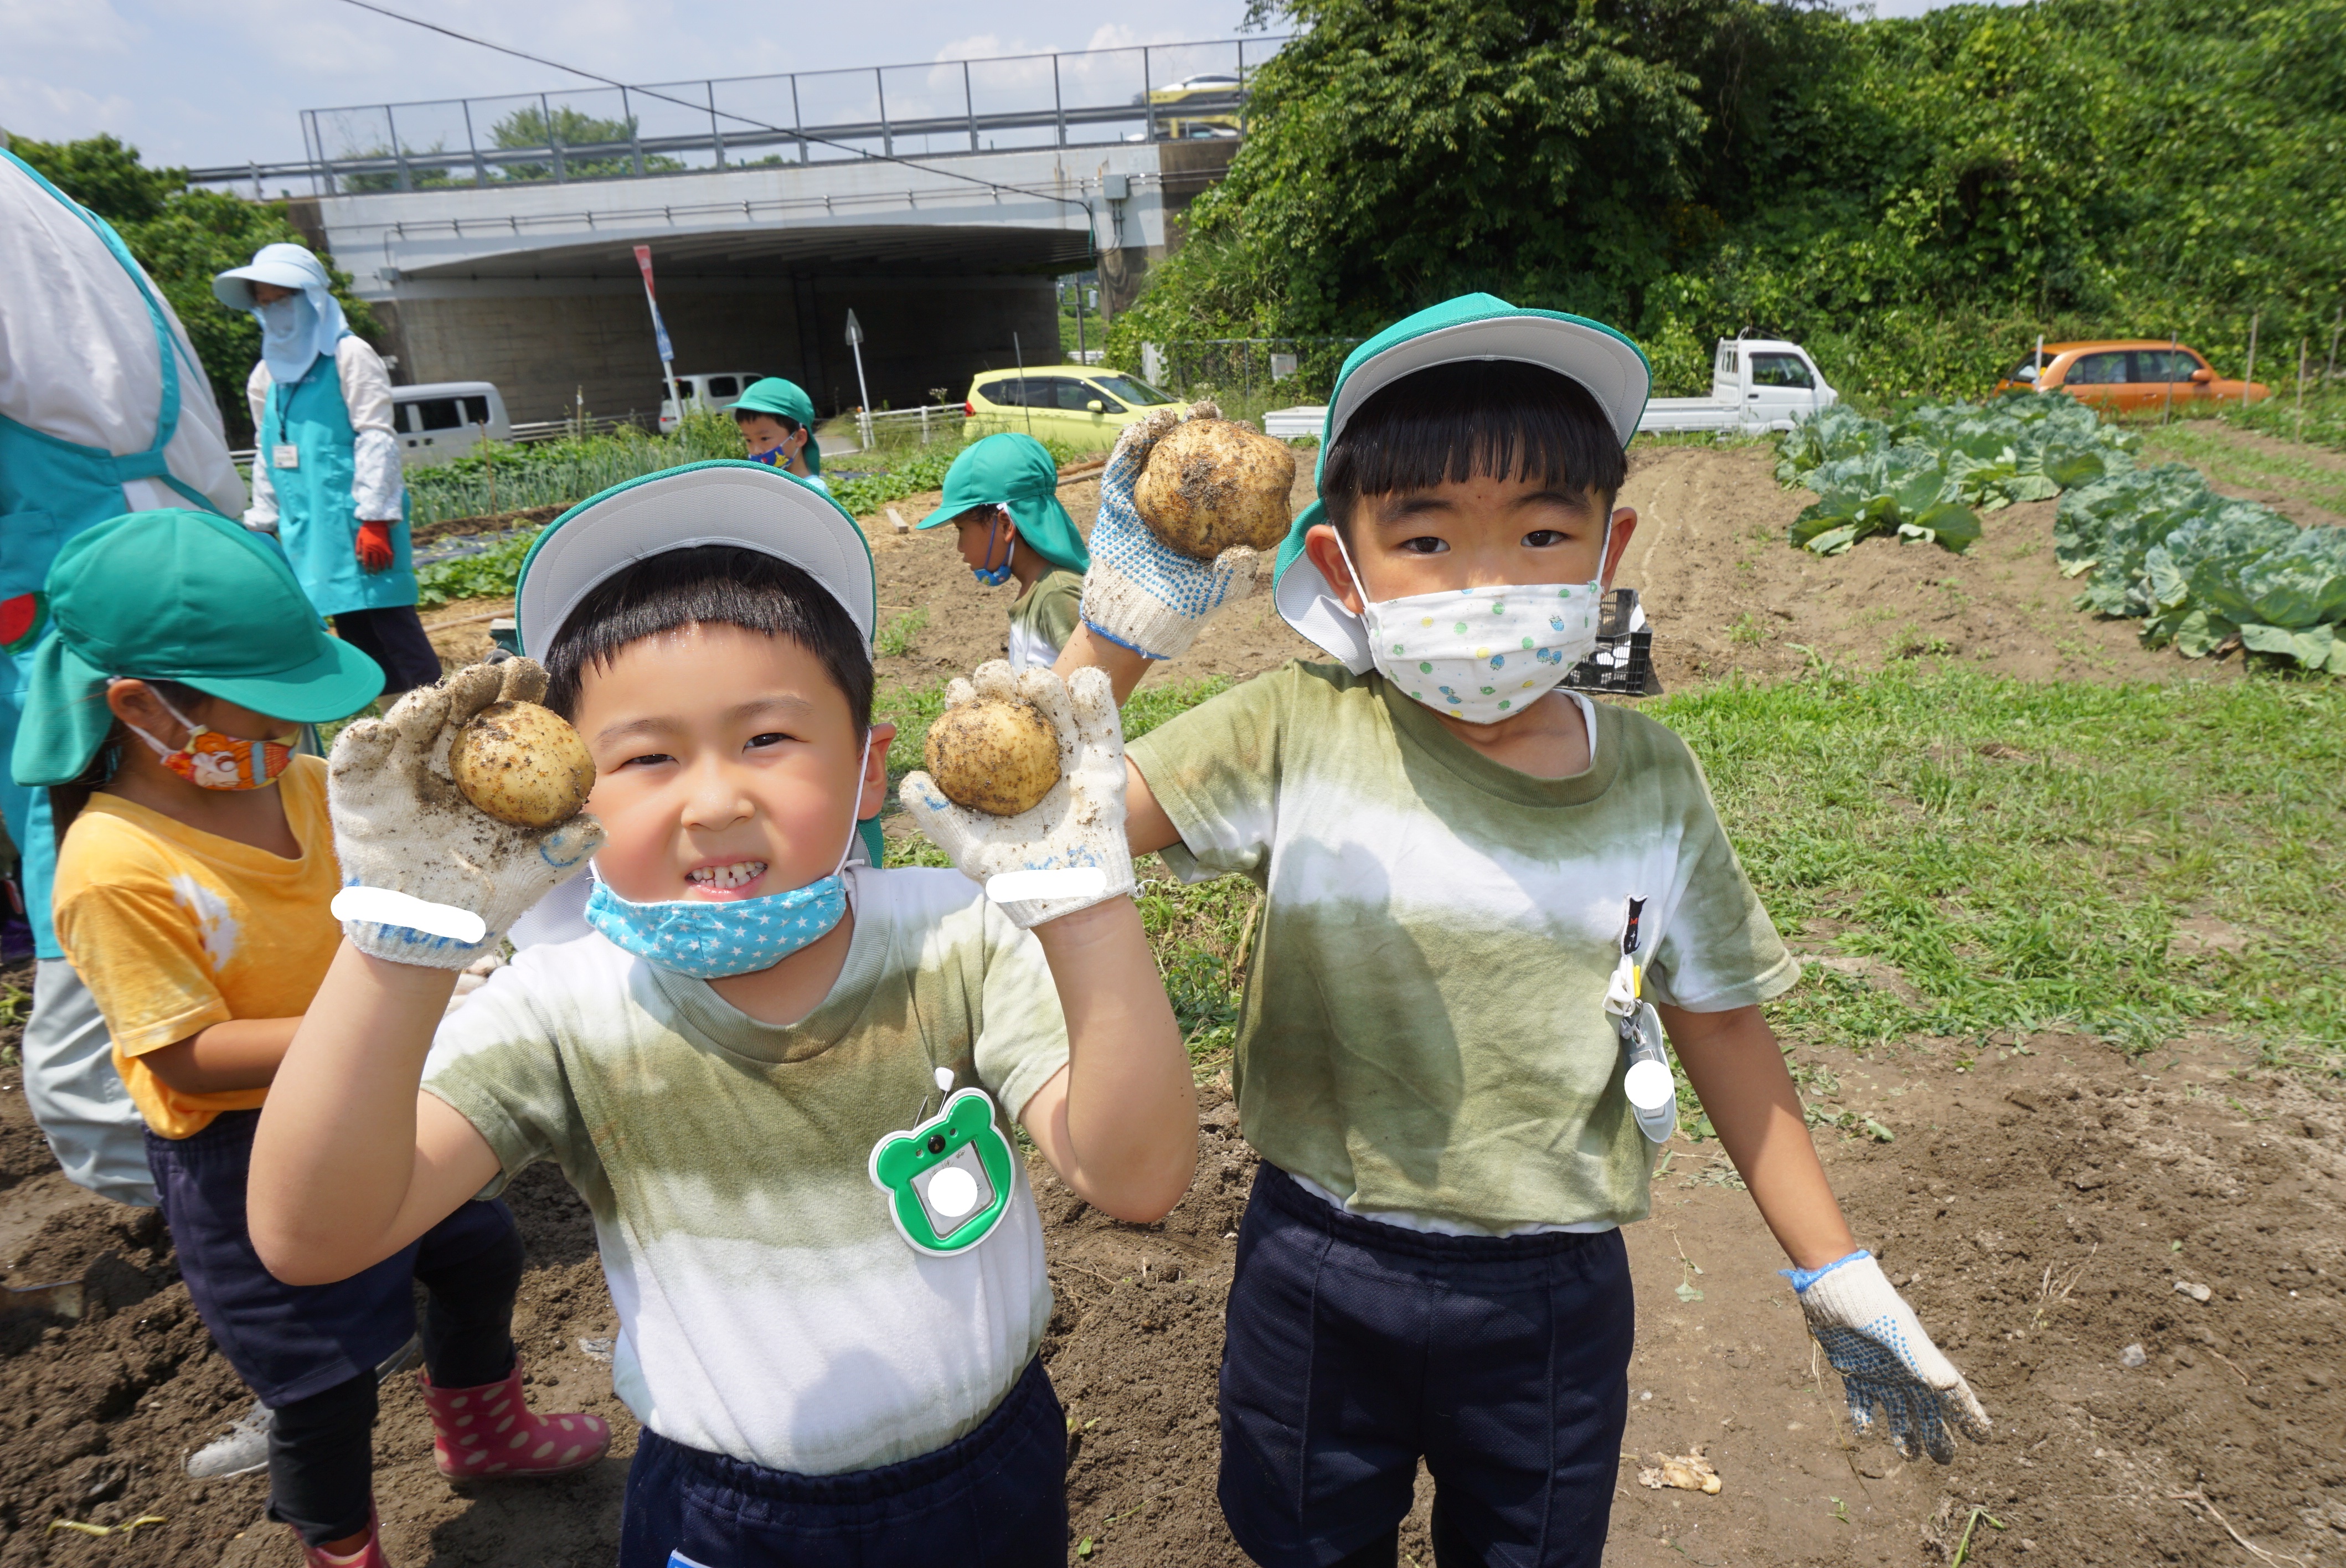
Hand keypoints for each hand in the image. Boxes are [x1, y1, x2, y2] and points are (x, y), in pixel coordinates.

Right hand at [328, 659, 603, 968]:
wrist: (427, 938)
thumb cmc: (483, 902)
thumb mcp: (527, 875)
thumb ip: (561, 851)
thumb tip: (598, 828)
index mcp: (488, 773)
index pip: (505, 723)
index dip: (518, 693)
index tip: (533, 674)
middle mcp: (444, 763)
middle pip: (457, 712)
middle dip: (474, 687)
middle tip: (491, 676)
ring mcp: (400, 774)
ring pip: (408, 726)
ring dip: (422, 706)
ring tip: (442, 697)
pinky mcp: (359, 792)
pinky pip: (355, 761)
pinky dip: (361, 743)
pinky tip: (376, 733)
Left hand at [356, 519, 395, 571]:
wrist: (376, 523)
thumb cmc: (366, 530)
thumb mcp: (359, 538)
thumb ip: (358, 548)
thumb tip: (358, 558)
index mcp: (366, 548)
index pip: (366, 560)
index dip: (367, 567)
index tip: (367, 571)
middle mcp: (374, 549)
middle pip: (375, 562)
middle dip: (374, 569)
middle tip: (375, 573)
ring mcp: (382, 548)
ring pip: (382, 560)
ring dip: (382, 567)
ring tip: (381, 570)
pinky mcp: (387, 547)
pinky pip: (390, 556)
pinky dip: (390, 562)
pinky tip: (390, 567)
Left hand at [897, 661, 1134, 927]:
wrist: (1067, 899)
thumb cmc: (1015, 877)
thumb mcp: (968, 847)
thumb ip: (938, 816)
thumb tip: (909, 779)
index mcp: (1000, 769)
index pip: (979, 725)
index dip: (966, 701)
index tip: (957, 694)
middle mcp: (1034, 755)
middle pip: (1015, 704)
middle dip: (1001, 681)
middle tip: (993, 680)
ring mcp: (1072, 755)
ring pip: (1058, 705)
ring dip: (1045, 682)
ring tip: (1033, 681)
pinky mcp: (1107, 761)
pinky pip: (1103, 722)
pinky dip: (1095, 696)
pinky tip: (1079, 683)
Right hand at [1080, 400, 1259, 659]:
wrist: (1130, 620)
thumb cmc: (1179, 608)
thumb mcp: (1213, 592)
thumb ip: (1232, 574)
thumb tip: (1246, 551)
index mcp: (1208, 515)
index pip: (1225, 473)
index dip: (1236, 449)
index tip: (1247, 432)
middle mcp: (1178, 500)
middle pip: (1191, 453)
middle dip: (1201, 426)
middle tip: (1210, 410)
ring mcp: (1145, 498)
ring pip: (1155, 453)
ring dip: (1163, 427)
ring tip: (1174, 413)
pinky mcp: (1116, 502)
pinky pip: (1121, 469)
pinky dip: (1130, 446)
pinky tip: (1143, 429)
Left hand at [1790, 1252, 1989, 1462]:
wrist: (1833, 1287)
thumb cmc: (1871, 1305)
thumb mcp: (1898, 1332)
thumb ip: (1921, 1357)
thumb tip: (1948, 1385)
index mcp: (1921, 1360)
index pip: (1952, 1393)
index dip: (1968, 1414)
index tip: (1984, 1438)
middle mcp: (1903, 1369)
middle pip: (1926, 1408)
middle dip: (1937, 1433)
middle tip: (1945, 1459)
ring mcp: (1878, 1371)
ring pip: (1897, 1410)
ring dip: (1904, 1432)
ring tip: (1911, 1457)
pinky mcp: (1852, 1370)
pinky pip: (1861, 1400)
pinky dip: (1863, 1417)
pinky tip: (1865, 1434)